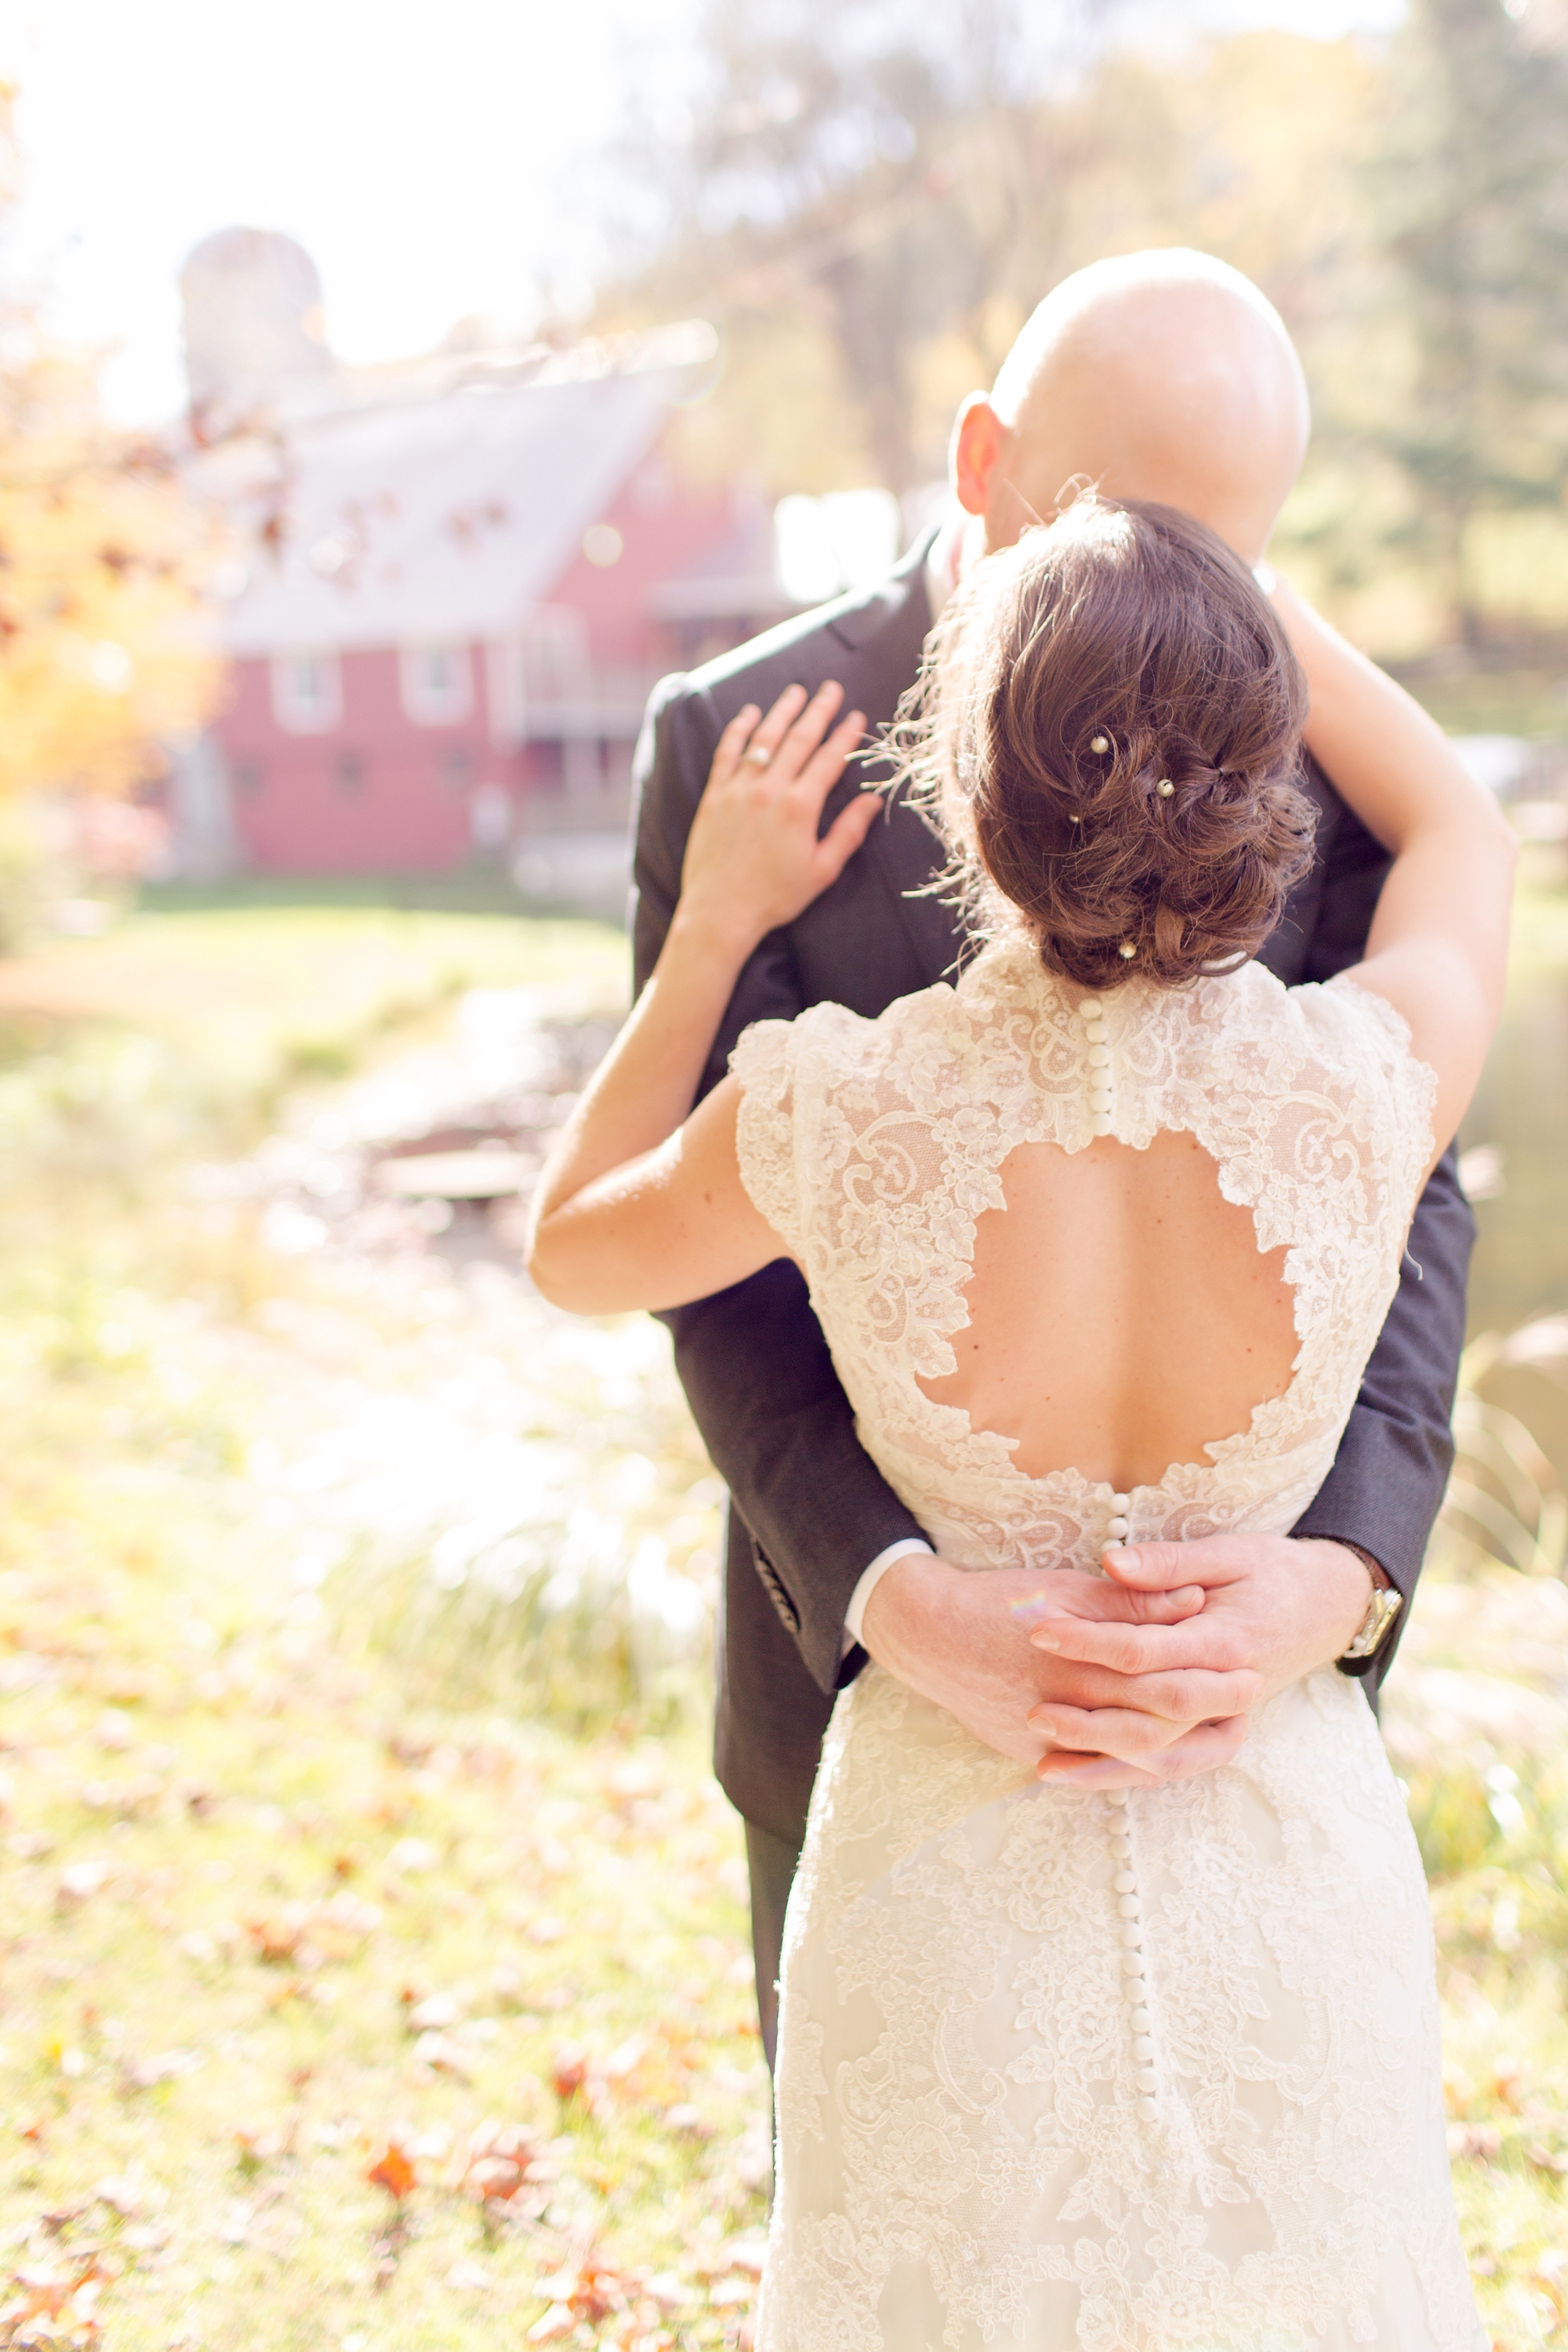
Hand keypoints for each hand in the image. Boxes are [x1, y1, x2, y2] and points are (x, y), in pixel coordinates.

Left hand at [676, 683, 877, 955]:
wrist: (720, 911)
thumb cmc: (775, 897)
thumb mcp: (821, 870)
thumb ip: (848, 832)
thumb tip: (873, 801)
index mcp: (800, 807)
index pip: (829, 759)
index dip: (845, 735)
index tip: (856, 716)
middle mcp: (770, 790)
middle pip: (799, 739)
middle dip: (818, 710)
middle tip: (831, 689)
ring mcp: (739, 789)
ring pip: (764, 738)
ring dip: (782, 711)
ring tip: (796, 692)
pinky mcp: (714, 796)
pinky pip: (728, 752)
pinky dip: (739, 729)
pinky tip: (749, 714)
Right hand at [859, 1550, 1219, 1772]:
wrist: (927, 1636)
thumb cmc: (999, 1602)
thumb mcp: (1067, 1588)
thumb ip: (1131, 1602)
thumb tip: (1193, 1601)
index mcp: (1082, 1663)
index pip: (1163, 1683)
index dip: (1211, 1680)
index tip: (1249, 1671)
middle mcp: (1070, 1709)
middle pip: (1157, 1728)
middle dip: (1208, 1718)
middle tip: (1248, 1706)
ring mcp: (1051, 1741)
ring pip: (1130, 1759)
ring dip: (1181, 1748)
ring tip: (1220, 1732)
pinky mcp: (1033, 1754)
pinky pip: (1095, 1770)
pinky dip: (1133, 1765)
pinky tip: (1162, 1754)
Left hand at [1021, 1533, 1375, 1788]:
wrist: (1329, 1607)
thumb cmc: (1274, 1572)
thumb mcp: (1229, 1553)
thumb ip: (1169, 1563)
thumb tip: (1112, 1562)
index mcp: (1226, 1642)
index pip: (1146, 1650)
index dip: (1089, 1642)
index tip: (1039, 1633)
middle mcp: (1228, 1690)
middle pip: (1153, 1719)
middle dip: (1090, 1719)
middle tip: (1032, 1710)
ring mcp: (1226, 1718)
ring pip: (1163, 1757)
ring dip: (1104, 1764)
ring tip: (1044, 1765)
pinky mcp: (1218, 1731)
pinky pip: (1172, 1765)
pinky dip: (1127, 1775)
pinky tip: (1082, 1780)